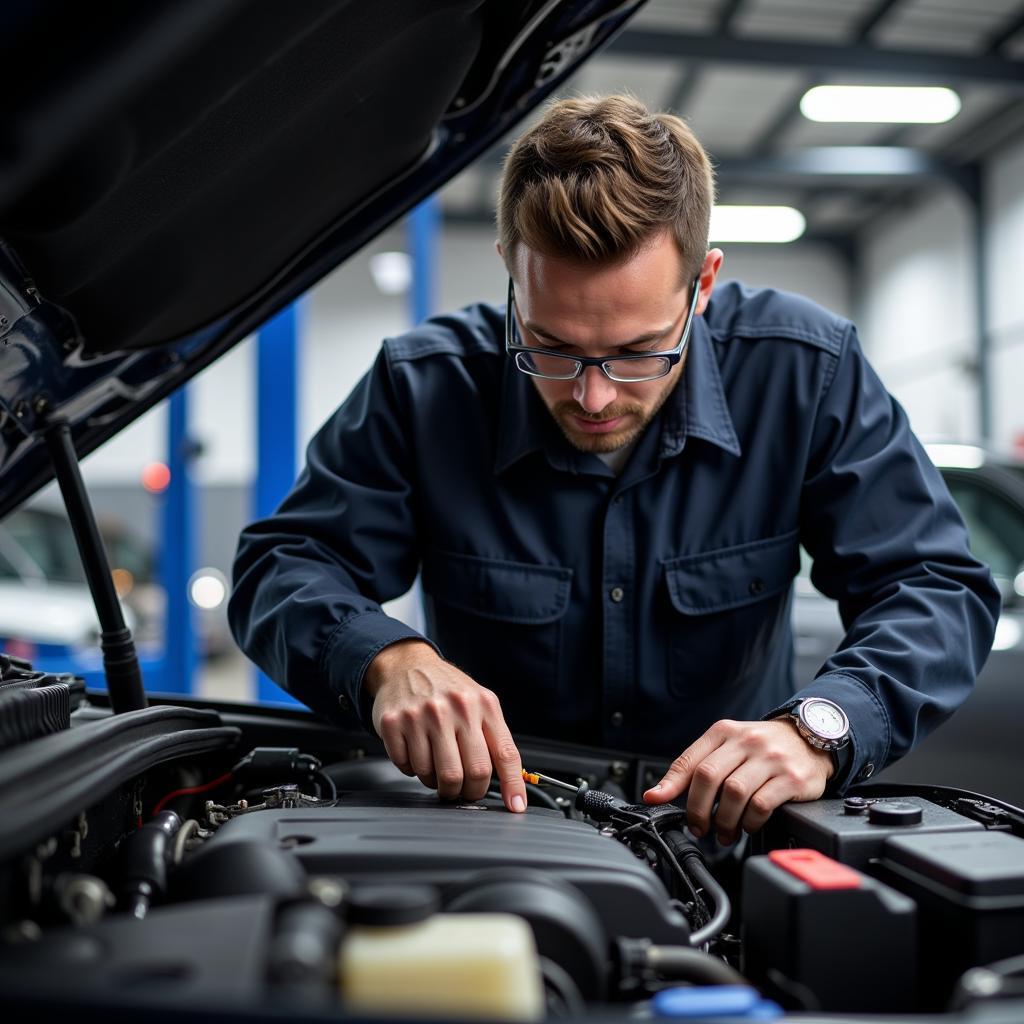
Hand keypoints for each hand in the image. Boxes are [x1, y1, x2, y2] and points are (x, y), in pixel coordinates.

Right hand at [364, 640, 526, 812]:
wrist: (406, 665)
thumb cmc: (447, 690)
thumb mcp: (480, 704)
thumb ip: (496, 740)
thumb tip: (514, 787)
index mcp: (482, 704)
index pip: (504, 753)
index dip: (512, 785)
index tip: (515, 806)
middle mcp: (454, 707)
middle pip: (470, 774)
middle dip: (468, 792)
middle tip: (462, 789)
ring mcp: (421, 715)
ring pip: (435, 776)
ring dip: (436, 782)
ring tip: (436, 764)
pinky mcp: (393, 723)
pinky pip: (407, 767)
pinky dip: (412, 769)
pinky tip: (416, 750)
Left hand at [642, 718, 832, 843]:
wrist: (809, 739)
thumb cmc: (762, 748)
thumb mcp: (727, 747)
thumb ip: (694, 767)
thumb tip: (655, 794)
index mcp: (724, 732)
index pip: (690, 760)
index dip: (670, 784)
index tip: (656, 801)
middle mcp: (747, 741)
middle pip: (709, 777)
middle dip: (698, 809)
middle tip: (698, 827)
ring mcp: (771, 758)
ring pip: (734, 793)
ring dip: (724, 820)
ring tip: (724, 832)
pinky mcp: (792, 778)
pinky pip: (761, 805)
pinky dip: (749, 822)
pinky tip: (748, 826)